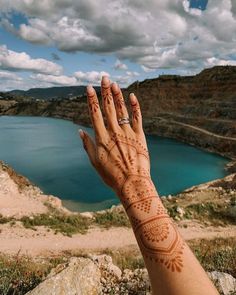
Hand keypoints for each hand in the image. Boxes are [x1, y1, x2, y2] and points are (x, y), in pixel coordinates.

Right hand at [79, 76, 150, 200]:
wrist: (132, 183)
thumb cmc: (112, 175)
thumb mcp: (95, 162)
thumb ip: (88, 145)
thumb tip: (80, 131)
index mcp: (102, 138)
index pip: (95, 114)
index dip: (92, 99)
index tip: (90, 87)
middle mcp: (114, 132)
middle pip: (108, 108)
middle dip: (106, 91)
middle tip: (104, 78)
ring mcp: (128, 133)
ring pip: (122, 110)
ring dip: (117, 96)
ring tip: (115, 84)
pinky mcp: (139, 136)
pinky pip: (137, 118)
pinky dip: (135, 106)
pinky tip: (132, 96)